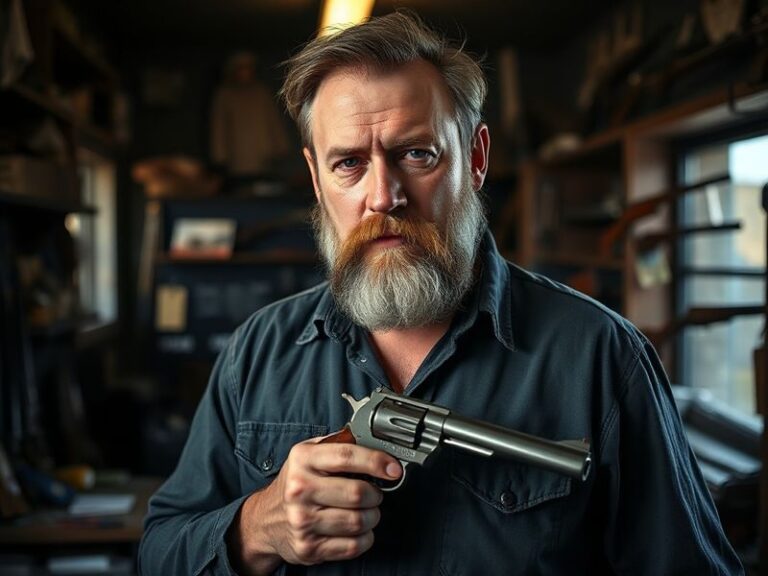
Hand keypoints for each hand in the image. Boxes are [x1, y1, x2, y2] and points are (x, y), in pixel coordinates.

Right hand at [228, 436, 401, 573]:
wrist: (265, 519)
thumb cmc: (296, 483)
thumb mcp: (308, 453)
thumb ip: (337, 443)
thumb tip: (374, 440)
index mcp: (303, 460)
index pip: (346, 456)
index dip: (376, 461)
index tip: (393, 469)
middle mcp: (300, 490)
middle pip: (357, 493)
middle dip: (376, 494)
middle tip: (375, 493)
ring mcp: (302, 521)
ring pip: (358, 521)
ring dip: (372, 517)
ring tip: (366, 511)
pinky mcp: (308, 547)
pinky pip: (353, 545)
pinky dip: (364, 538)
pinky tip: (357, 530)